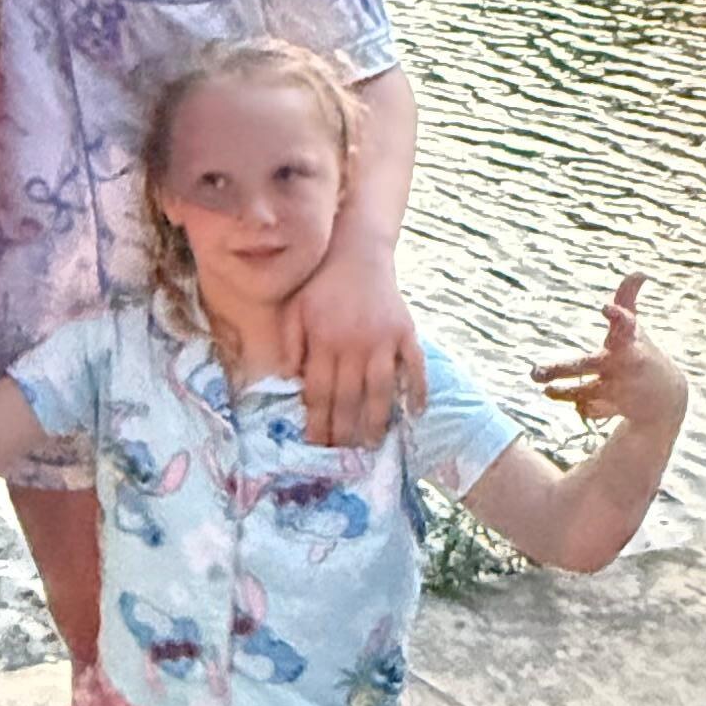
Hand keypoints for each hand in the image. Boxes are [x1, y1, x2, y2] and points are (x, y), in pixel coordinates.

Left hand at [279, 243, 428, 449]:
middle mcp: (354, 343)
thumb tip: (288, 381)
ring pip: (381, 389)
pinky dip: (417, 389)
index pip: (320, 392)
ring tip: (373, 444)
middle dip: (344, 431)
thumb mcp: (295, 309)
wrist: (357, 248)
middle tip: (344, 457)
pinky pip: (415, 366)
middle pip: (349, 398)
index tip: (316, 447)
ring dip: (377, 421)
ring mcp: (384, 338)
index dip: (318, 422)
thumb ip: (290, 344)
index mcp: (324, 340)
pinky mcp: (406, 331)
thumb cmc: (321, 283)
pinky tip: (415, 413)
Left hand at [534, 273, 685, 436]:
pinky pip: (592, 410)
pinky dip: (583, 407)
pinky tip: (576, 404)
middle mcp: (623, 364)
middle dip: (560, 369)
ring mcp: (619, 388)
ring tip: (547, 388)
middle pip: (587, 365)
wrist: (666, 398)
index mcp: (629, 340)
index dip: (617, 315)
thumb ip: (628, 301)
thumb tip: (639, 272)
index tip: (606, 307)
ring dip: (564, 392)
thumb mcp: (637, 329)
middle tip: (534, 372)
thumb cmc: (645, 354)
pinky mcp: (616, 408)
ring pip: (584, 391)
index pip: (625, 324)